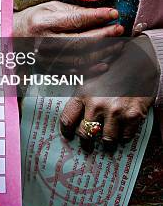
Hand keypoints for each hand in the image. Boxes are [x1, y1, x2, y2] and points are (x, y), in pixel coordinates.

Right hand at [14, 1, 124, 77]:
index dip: (97, 16)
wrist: (12, 38)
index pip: (75, 19)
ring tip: (117, 44)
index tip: (114, 13)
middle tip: (120, 30)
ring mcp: (46, 59)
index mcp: (43, 22)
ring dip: (103, 52)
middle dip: (104, 36)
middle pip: (80, 42)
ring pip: (81, 59)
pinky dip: (93, 69)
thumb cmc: (34, 18)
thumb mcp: (50, 7)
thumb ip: (73, 10)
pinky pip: (75, 72)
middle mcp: (44, 42)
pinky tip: (105, 63)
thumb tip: (100, 13)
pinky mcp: (49, 70)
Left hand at [60, 36, 158, 152]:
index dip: (67, 131)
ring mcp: (115, 112)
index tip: (68, 135)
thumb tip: (74, 115)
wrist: (138, 61)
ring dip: (106, 143)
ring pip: (106, 140)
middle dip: (86, 142)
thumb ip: (81, 94)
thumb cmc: (112, 67)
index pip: (67, 119)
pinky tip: (122, 133)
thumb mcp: (90, 76)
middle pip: (85, 133)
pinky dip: (124, 137)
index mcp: (83, 94)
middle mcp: (97, 105)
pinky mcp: (133, 116)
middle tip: (88, 145)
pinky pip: (125, 137)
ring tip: (107, 143)